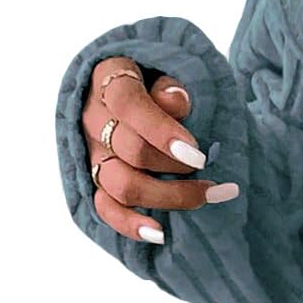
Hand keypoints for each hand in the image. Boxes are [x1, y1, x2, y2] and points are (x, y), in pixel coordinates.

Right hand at [80, 54, 237, 242]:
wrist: (142, 89)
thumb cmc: (163, 79)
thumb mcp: (169, 68)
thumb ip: (171, 84)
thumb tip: (177, 102)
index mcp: (109, 78)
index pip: (127, 103)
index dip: (161, 131)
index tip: (197, 154)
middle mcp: (94, 117)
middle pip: (129, 149)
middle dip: (176, 166)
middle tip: (209, 168)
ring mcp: (93, 151)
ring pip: (121, 184)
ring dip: (168, 196)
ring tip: (207, 195)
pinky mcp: (97, 179)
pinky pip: (106, 208)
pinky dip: (131, 225)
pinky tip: (161, 234)